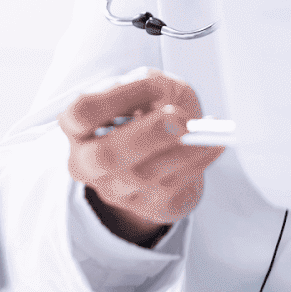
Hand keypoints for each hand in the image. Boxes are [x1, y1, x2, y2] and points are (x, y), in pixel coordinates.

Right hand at [59, 69, 223, 245]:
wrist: (167, 144)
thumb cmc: (150, 108)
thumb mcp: (146, 85)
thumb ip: (150, 88)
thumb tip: (171, 113)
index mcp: (78, 127)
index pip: (79, 115)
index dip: (112, 101)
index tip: (150, 86)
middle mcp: (88, 162)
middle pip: (106, 156)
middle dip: (147, 136)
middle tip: (179, 119)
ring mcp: (114, 189)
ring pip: (146, 175)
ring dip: (183, 150)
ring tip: (204, 129)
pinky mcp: (146, 206)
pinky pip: (174, 186)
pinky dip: (199, 161)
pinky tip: (212, 144)